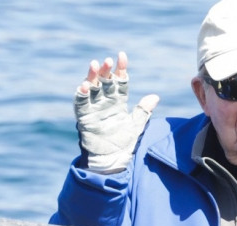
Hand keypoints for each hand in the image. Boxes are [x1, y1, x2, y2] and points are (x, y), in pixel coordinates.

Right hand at [74, 52, 158, 172]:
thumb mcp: (136, 125)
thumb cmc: (123, 142)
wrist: (112, 158)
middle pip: (104, 81)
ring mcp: (93, 108)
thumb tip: (155, 96)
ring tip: (95, 65)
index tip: (122, 56)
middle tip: (108, 60)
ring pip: (91, 88)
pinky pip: (81, 103)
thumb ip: (144, 110)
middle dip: (105, 70)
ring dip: (92, 76)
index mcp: (117, 101)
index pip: (119, 81)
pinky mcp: (84, 117)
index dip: (120, 69)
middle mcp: (104, 101)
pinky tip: (85, 86)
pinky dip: (82, 94)